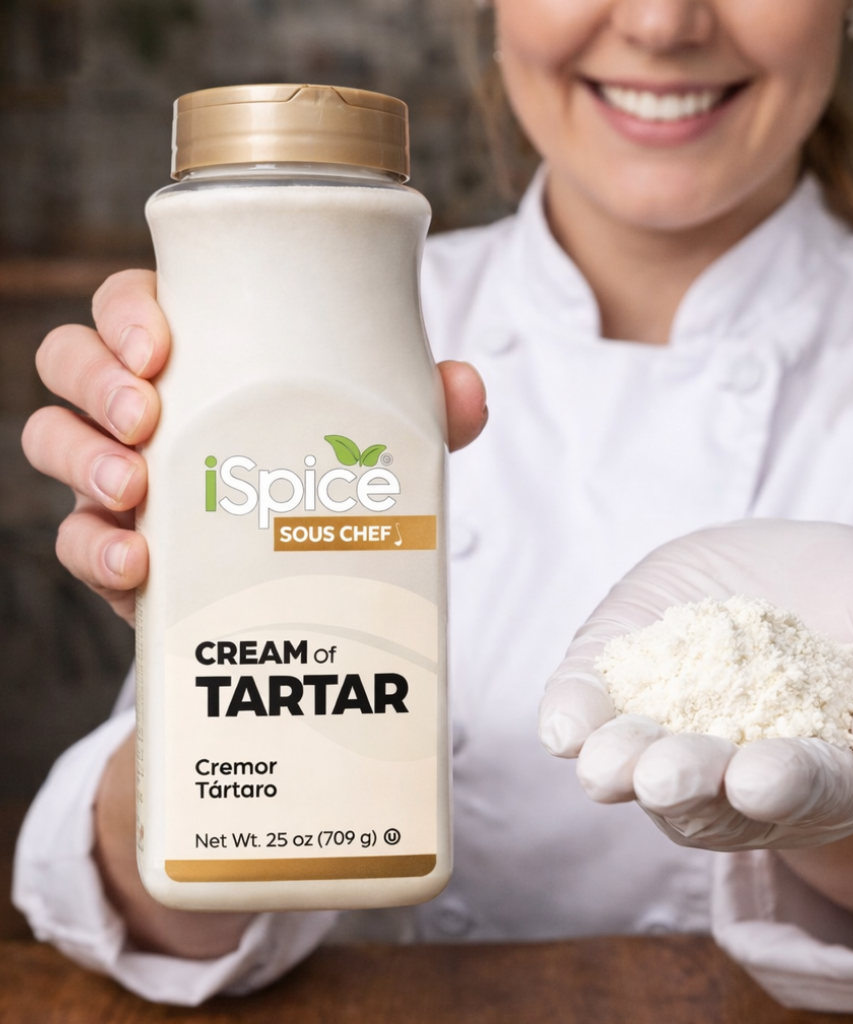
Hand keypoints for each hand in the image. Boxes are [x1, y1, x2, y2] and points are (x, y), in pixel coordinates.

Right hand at [22, 270, 487, 625]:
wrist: (313, 570)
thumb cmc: (331, 472)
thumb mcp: (381, 438)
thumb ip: (423, 412)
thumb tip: (464, 390)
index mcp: (199, 356)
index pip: (132, 306)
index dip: (126, 313)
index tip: (159, 342)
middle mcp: (147, 406)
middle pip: (73, 363)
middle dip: (96, 383)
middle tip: (148, 417)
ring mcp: (125, 473)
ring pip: (54, 441)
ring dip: (81, 461)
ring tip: (132, 491)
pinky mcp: (122, 545)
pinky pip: (77, 540)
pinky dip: (95, 551)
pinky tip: (137, 566)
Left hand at [539, 519, 852, 851]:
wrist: (791, 565)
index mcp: (822, 773)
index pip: (808, 790)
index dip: (787, 785)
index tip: (761, 777)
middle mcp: (737, 770)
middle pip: (709, 798)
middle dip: (686, 785)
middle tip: (664, 777)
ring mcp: (671, 729)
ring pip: (638, 770)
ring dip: (618, 768)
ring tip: (607, 763)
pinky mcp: (622, 682)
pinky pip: (588, 714)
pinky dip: (572, 719)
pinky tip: (564, 724)